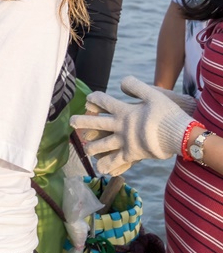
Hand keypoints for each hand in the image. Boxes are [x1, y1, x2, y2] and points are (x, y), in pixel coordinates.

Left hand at [71, 75, 194, 175]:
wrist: (180, 135)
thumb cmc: (168, 113)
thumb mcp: (153, 94)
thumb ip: (135, 86)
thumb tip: (120, 84)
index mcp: (124, 110)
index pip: (103, 102)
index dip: (95, 99)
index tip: (89, 99)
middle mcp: (120, 126)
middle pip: (96, 123)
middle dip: (82, 122)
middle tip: (71, 122)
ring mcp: (124, 141)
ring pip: (102, 145)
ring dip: (92, 147)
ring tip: (86, 150)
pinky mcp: (132, 154)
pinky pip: (116, 161)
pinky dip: (107, 165)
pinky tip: (100, 169)